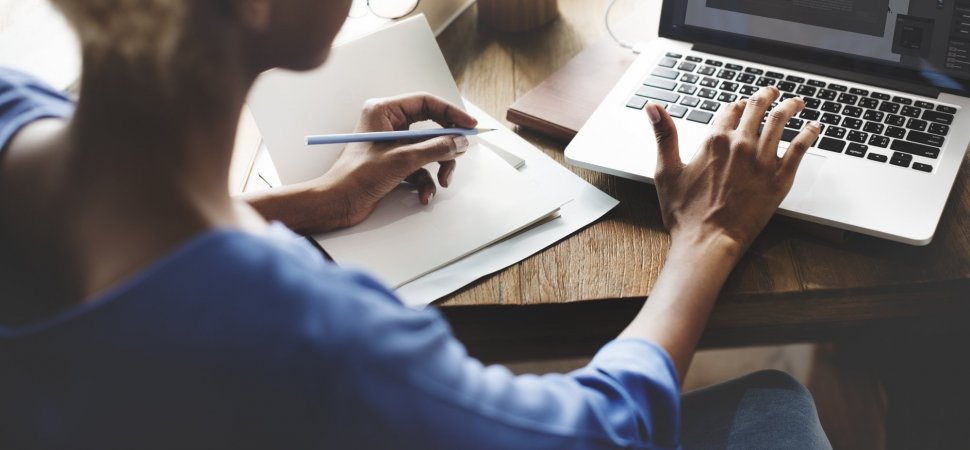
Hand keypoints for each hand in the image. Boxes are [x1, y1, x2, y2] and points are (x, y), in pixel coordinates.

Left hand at [319, 92, 476, 226]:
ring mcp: (391, 145)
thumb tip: (460, 142)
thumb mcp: (403, 159)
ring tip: (442, 182)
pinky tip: (423, 195)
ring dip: (438, 168)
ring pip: (428, 150)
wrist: (338, 203)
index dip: (450, 113)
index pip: (426, 103)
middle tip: (459, 154)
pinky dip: (425, 182)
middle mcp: (388, 125)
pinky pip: (419, 168)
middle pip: (430, 128)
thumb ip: (436, 148)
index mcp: (384, 111)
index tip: (469, 125)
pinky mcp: (393, 164)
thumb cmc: (357, 176)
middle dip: (445, 147)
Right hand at [646, 86, 821, 254]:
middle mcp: (740, 145)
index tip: (740, 105)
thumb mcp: (666, 171)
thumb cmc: (685, 214)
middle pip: (757, 109)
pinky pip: (800, 148)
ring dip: (790, 106)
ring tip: (797, 102)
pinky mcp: (780, 178)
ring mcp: (762, 161)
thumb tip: (653, 108)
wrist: (708, 241)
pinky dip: (809, 133)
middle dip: (766, 96)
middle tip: (773, 93)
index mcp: (714, 141)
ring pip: (781, 121)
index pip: (729, 110)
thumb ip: (664, 135)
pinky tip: (815, 127)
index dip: (735, 105)